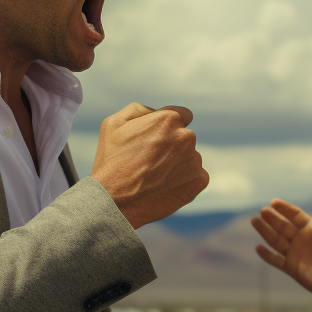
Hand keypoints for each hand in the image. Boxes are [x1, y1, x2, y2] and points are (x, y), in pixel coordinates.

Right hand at [91, 103, 208, 228]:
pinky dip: (184, 181)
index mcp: (169, 119)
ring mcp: (195, 161)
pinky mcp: (199, 181)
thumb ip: (140, 110)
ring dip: (177, 164)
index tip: (157, 139)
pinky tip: (165, 187)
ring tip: (155, 177)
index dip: (168, 127)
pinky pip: (196, 176)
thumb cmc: (112, 162)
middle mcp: (186, 137)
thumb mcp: (114, 123)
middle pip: (184, 138)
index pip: (182, 115)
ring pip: (189, 158)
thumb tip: (156, 112)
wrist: (115, 202)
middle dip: (172, 146)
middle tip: (151, 161)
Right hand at [251, 194, 311, 303]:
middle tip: (263, 211)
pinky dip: (267, 255)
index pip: (295, 215)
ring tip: (255, 221)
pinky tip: (258, 248)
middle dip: (272, 219)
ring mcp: (294, 253)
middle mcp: (301, 239)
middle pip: (283, 226)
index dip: (285, 209)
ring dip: (265, 231)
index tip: (274, 202)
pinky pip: (276, 260)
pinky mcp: (291, 268)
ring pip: (276, 240)